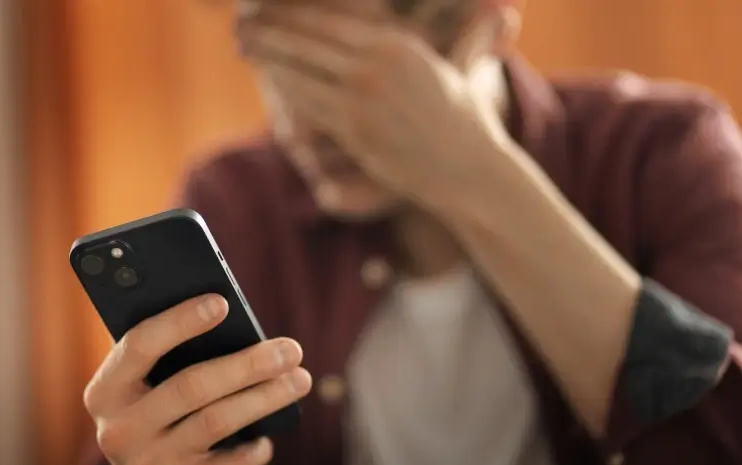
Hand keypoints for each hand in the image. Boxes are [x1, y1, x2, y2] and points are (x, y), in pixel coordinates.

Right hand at [84, 294, 311, 464]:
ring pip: (216, 421)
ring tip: (300, 380)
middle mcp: (119, 429)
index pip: (140, 345)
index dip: (180, 322)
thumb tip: (231, 317)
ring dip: (265, 397)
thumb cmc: (155, 406)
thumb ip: (171, 353)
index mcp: (105, 389)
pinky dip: (254, 448)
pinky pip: (227, 464)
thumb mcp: (146, 382)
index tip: (222, 303)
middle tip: (291, 349)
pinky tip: (269, 435)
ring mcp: (146, 463)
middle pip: (192, 385)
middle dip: (249, 364)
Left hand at [239, 4, 513, 208]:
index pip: (330, 18)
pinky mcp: (354, 133)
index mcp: (397, 44)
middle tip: (239, 23)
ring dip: (267, 57)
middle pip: (306, 40)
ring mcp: (362, 101)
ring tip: (244, 45)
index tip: (268, 7)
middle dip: (268, 30)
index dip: (292, 13)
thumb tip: (502, 9)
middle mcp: (377, 67)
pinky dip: (283, 91)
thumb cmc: (464, 119)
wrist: (470, 171)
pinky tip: (269, 81)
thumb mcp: (461, 66)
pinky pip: (307, 106)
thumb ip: (464, 31)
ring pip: (299, 73)